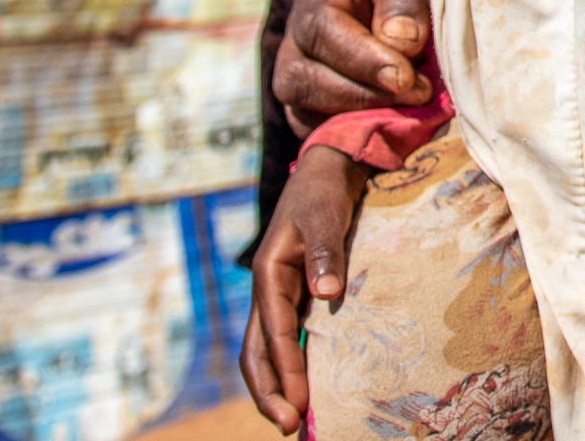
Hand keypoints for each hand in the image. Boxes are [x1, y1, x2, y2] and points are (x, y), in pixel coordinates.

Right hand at [240, 146, 367, 434]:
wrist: (328, 170)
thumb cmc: (324, 191)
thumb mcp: (325, 215)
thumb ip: (326, 251)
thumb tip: (325, 293)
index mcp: (268, 274)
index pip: (273, 332)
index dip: (285, 369)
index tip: (298, 402)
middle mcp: (267, 290)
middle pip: (257, 351)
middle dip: (270, 391)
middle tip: (289, 426)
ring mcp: (279, 294)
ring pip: (267, 349)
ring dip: (277, 384)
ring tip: (295, 419)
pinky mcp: (295, 294)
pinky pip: (286, 337)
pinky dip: (291, 364)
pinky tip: (307, 384)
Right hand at [273, 0, 431, 138]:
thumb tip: (400, 42)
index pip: (318, 27)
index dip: (360, 58)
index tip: (405, 76)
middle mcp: (301, 32)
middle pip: (297, 78)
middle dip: (358, 96)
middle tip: (418, 95)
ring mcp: (304, 71)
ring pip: (301, 112)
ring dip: (358, 119)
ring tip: (412, 107)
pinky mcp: (317, 105)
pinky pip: (318, 133)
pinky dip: (355, 135)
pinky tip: (398, 123)